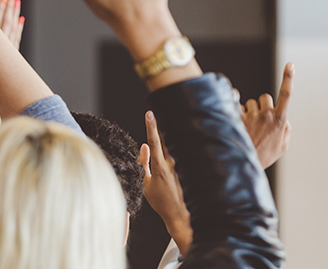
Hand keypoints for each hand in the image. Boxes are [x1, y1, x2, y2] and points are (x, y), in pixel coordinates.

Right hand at [0, 0, 23, 82]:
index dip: (0, 8)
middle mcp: (0, 45)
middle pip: (6, 22)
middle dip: (9, 8)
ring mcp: (8, 49)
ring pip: (13, 28)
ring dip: (15, 15)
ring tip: (17, 3)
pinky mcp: (12, 54)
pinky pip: (16, 38)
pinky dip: (19, 28)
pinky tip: (20, 20)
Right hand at [140, 110, 192, 253]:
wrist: (179, 214)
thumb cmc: (161, 202)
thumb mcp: (145, 184)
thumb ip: (143, 164)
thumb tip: (143, 147)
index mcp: (159, 166)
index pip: (154, 141)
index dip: (151, 126)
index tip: (149, 113)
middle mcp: (171, 163)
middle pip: (165, 139)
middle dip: (160, 126)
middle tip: (155, 113)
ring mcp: (180, 166)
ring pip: (171, 146)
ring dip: (167, 137)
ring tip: (163, 125)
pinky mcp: (185, 170)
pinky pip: (177, 155)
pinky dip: (172, 149)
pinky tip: (172, 144)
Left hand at [238, 63, 293, 167]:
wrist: (244, 164)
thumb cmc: (264, 155)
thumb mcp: (282, 145)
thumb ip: (286, 129)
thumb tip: (284, 118)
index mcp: (280, 120)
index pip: (286, 95)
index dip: (288, 79)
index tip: (290, 65)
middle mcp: (266, 115)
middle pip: (265, 97)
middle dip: (263, 105)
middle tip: (260, 120)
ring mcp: (250, 116)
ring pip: (250, 102)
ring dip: (250, 110)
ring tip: (248, 126)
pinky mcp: (236, 118)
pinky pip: (235, 102)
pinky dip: (234, 104)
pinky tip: (233, 110)